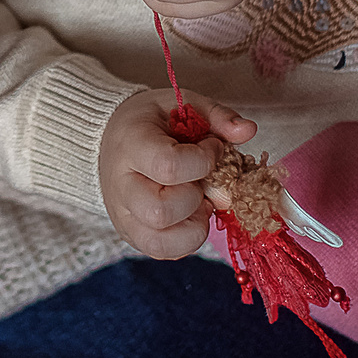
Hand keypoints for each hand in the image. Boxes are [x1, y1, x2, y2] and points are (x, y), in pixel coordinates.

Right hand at [98, 88, 257, 256]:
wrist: (109, 139)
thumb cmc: (151, 123)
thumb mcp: (181, 106)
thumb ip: (217, 116)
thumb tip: (248, 130)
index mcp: (131, 144)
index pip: (169, 165)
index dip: (203, 161)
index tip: (213, 148)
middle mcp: (121, 184)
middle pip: (161, 211)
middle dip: (196, 199)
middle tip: (203, 182)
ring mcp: (122, 214)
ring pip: (160, 241)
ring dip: (193, 225)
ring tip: (198, 203)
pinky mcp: (130, 233)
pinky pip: (162, 251)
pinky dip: (186, 239)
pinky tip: (190, 215)